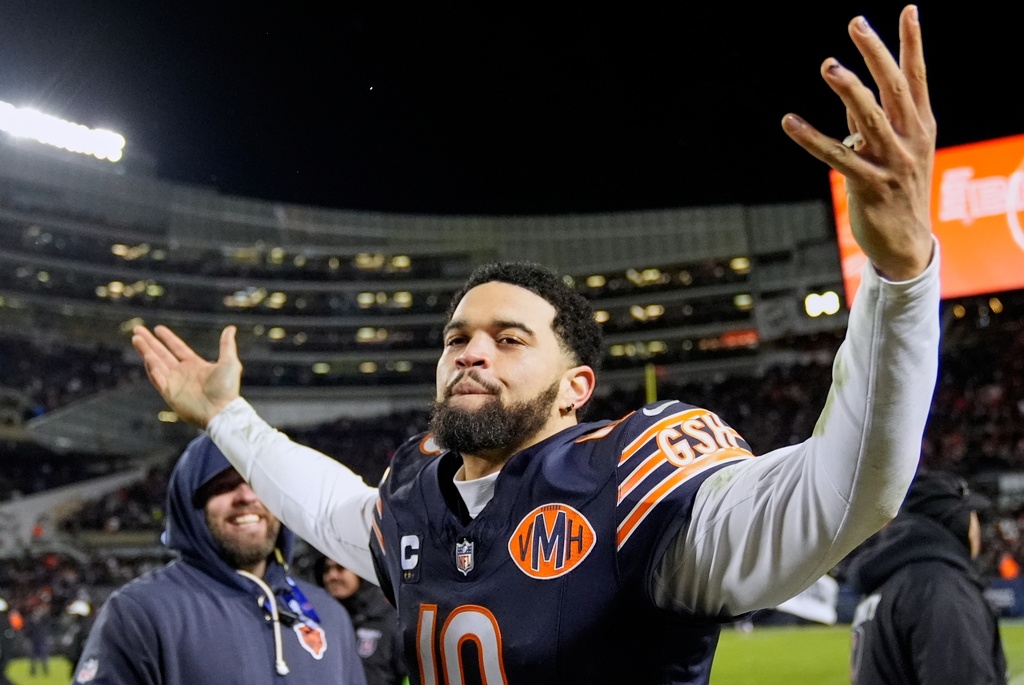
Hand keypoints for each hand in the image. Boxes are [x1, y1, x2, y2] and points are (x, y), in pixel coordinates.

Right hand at [131, 324, 241, 427]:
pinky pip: (157, 378)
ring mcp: (174, 383)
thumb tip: (230, 328)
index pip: (177, 348)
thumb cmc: (227, 389)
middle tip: (137, 330)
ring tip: (136, 339)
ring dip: (145, 351)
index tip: (157, 328)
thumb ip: (226, 345)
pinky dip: (151, 368)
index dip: (167, 338)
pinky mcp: (169, 394)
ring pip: (155, 363)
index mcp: (195, 365)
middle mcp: (182, 373)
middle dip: (149, 342)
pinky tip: (147, 356)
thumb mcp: (229, 362)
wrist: (222, 411)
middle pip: (162, 354)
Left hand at [782, 5, 935, 281]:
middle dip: (876, 53)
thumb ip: (873, 120)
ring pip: (870, 118)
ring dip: (849, 90)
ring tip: (829, 65)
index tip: (909, 9)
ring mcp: (893, 163)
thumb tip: (851, 88)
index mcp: (921, 127)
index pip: (917, 77)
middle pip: (894, 88)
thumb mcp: (896, 151)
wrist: (907, 245)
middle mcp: (911, 140)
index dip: (914, 43)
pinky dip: (812, 139)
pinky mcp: (870, 186)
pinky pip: (837, 157)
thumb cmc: (898, 192)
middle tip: (856, 24)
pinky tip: (790, 122)